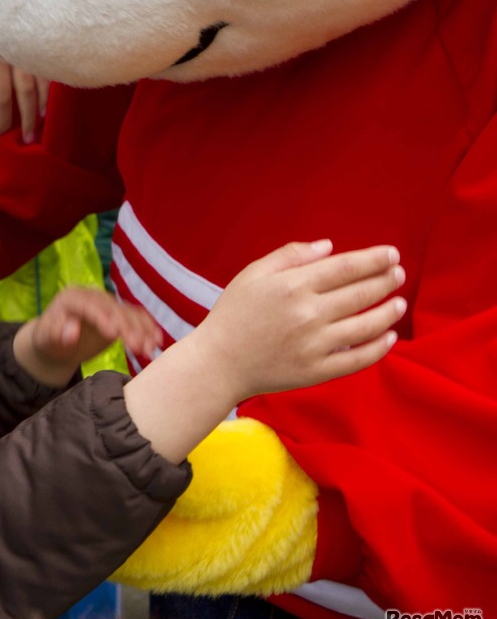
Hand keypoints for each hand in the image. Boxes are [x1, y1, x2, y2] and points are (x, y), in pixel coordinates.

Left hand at [0, 32, 49, 141]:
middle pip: (3, 97)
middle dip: (5, 121)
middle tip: (6, 135)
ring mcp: (19, 50)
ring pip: (25, 91)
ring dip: (28, 116)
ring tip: (28, 135)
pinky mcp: (37, 49)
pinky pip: (42, 79)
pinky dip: (43, 99)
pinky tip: (41, 114)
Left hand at [14, 288, 161, 387]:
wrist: (55, 342)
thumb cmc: (49, 340)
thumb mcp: (47, 338)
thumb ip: (57, 333)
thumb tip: (71, 333)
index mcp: (71, 298)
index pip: (89, 306)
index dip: (102, 318)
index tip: (114, 334)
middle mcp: (92, 296)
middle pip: (113, 308)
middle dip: (128, 327)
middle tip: (138, 346)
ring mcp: (107, 303)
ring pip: (128, 312)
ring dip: (142, 329)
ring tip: (151, 348)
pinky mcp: (118, 313)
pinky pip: (136, 317)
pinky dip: (147, 327)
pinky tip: (157, 340)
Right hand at [193, 240, 406, 403]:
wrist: (218, 362)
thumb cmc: (233, 314)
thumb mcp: (253, 274)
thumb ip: (290, 256)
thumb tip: (329, 247)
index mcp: (292, 286)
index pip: (346, 268)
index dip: (373, 259)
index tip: (391, 254)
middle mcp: (307, 314)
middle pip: (361, 294)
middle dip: (386, 281)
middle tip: (399, 274)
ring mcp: (314, 345)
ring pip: (366, 326)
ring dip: (388, 312)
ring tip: (399, 303)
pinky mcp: (317, 371)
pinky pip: (358, 359)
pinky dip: (379, 348)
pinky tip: (389, 337)